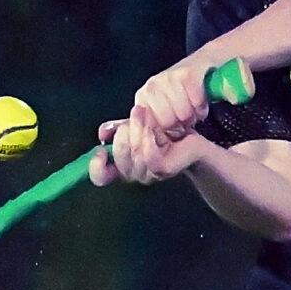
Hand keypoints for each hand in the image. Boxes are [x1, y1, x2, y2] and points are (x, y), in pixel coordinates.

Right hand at [89, 113, 216, 185]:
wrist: (194, 142)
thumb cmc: (165, 135)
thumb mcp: (138, 128)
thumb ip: (118, 128)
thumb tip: (103, 132)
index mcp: (123, 165)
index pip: (100, 176)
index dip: (96, 166)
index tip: (101, 150)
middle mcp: (134, 174)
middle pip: (118, 156)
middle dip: (124, 131)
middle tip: (136, 112)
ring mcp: (150, 174)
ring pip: (134, 152)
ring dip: (138, 128)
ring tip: (145, 112)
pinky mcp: (164, 169)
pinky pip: (149, 155)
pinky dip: (149, 137)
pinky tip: (154, 128)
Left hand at [131, 48, 227, 142]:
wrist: (203, 65)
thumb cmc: (184, 93)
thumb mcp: (164, 111)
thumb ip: (153, 127)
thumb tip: (144, 145)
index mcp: (143, 98)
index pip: (148, 127)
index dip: (165, 134)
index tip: (174, 129)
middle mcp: (151, 86)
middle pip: (167, 122)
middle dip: (181, 124)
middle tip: (186, 116)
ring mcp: (167, 78)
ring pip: (183, 113)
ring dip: (194, 114)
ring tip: (193, 108)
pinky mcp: (186, 73)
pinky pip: (196, 100)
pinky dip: (202, 105)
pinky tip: (200, 101)